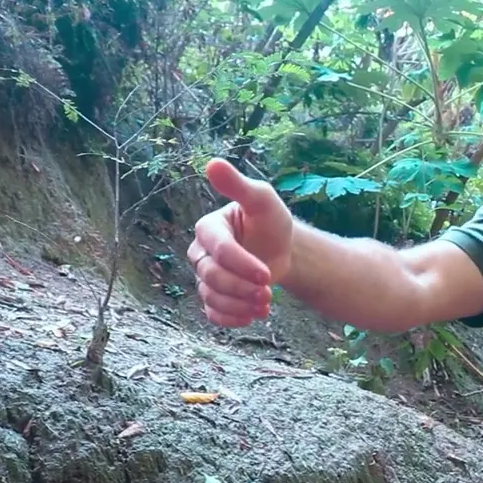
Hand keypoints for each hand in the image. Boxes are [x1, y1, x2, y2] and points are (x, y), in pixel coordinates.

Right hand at [188, 158, 292, 327]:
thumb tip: (213, 163)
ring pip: (211, 297)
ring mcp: (205, 275)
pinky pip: (212, 313)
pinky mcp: (213, 295)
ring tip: (265, 305)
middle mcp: (201, 252)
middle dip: (242, 288)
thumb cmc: (270, 221)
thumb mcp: (262, 199)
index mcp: (210, 228)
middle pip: (212, 277)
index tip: (267, 274)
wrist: (282, 248)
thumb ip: (239, 186)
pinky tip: (253, 316)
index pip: (219, 250)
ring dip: (240, 305)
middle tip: (268, 292)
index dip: (241, 264)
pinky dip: (231, 318)